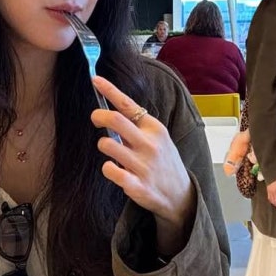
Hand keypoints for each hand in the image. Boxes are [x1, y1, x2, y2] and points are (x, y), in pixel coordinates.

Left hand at [89, 76, 193, 238]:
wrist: (180, 195)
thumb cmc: (164, 162)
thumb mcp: (158, 138)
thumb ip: (138, 125)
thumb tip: (111, 108)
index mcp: (155, 129)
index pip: (128, 104)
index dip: (109, 90)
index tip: (95, 80)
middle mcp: (150, 145)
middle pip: (115, 120)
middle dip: (98, 116)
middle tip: (95, 118)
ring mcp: (143, 165)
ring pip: (107, 144)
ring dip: (103, 145)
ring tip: (111, 150)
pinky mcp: (136, 185)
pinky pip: (110, 170)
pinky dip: (107, 168)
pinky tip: (115, 169)